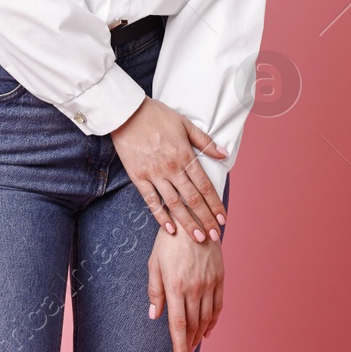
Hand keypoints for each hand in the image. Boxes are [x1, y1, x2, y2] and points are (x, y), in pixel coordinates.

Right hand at [108, 97, 226, 242]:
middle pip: (192, 199)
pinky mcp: (138, 177)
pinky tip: (170, 229)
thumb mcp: (185, 124)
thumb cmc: (156, 115)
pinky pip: (151, 201)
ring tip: (198, 238)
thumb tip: (224, 154)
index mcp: (185, 155)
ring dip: (187, 223)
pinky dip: (161, 217)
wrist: (126, 113)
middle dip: (206, 220)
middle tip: (215, 236)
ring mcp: (154, 174)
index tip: (223, 218)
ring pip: (174, 204)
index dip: (215, 204)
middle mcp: (171, 168)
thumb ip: (205, 141)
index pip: (204, 185)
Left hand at [148, 227, 223, 351]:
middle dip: (189, 343)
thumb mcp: (154, 264)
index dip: (179, 346)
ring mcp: (209, 283)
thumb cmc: (168, 240)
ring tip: (194, 345)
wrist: (192, 218)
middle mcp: (195, 287)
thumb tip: (155, 316)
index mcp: (175, 285)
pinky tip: (207, 329)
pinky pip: (218, 305)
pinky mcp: (220, 277)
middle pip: (193, 324)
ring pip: (206, 318)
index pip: (179, 324)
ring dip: (200, 335)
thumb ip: (155, 291)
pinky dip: (213, 320)